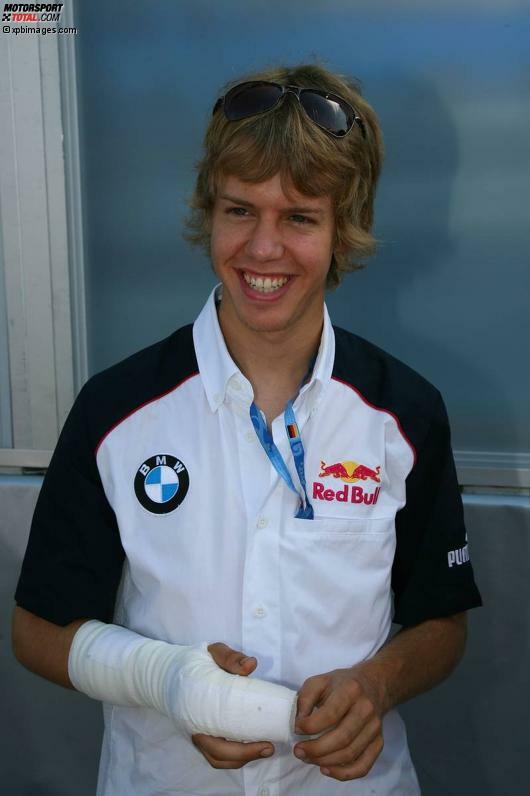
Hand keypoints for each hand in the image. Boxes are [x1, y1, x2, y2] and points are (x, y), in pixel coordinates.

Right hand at [191, 642, 274, 768]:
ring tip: (263, 749)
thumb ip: (230, 657)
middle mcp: (193, 731)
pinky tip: (250, 744)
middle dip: (246, 756)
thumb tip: (252, 665)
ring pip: (217, 758)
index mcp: (194, 714)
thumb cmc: (193, 662)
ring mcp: (196, 735)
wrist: (168, 669)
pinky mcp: (201, 734)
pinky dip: (233, 754)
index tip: (265, 743)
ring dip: (240, 758)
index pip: (216, 744)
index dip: (241, 750)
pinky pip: (216, 753)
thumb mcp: (212, 653)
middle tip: (269, 747)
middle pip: (218, 756)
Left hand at [293, 664, 384, 780]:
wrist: (372, 684)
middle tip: (298, 751)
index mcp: (350, 690)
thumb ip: (305, 698)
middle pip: (342, 738)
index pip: (330, 714)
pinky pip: (363, 766)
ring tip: (308, 758)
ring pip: (350, 754)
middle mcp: (366, 709)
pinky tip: (326, 769)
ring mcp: (375, 728)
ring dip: (325, 761)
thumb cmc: (340, 684)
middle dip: (316, 750)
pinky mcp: (378, 742)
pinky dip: (343, 773)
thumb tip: (299, 724)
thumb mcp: (319, 681)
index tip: (297, 729)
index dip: (310, 726)